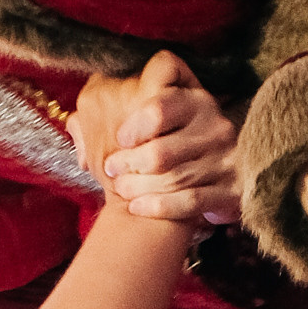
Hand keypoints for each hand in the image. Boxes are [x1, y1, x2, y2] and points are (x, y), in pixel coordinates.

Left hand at [73, 50, 242, 226]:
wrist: (208, 175)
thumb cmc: (169, 141)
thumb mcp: (154, 113)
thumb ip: (113, 106)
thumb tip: (76, 123)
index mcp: (195, 101)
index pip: (162, 105)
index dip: (136, 124)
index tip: (121, 137)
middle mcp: (215, 127)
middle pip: (161, 150)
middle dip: (130, 163)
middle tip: (113, 168)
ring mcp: (225, 160)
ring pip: (172, 178)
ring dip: (138, 187)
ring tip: (121, 189)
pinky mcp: (231, 191)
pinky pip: (190, 202)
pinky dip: (158, 206)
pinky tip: (137, 208)